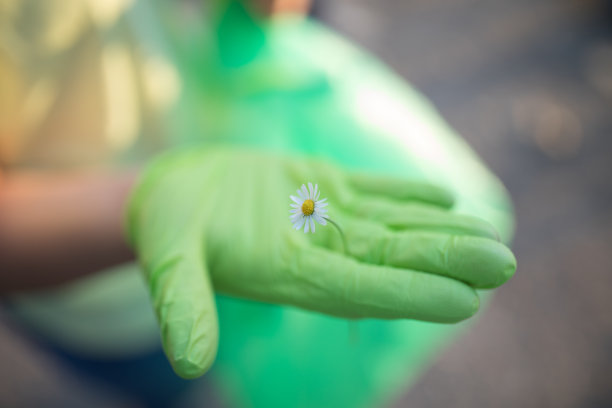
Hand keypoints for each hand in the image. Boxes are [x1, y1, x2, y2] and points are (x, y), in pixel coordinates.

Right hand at [127, 147, 515, 377]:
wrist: (173, 194)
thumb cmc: (167, 227)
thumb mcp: (168, 262)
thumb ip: (184, 304)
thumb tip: (191, 361)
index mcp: (288, 274)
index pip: (359, 292)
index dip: (409, 296)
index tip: (466, 303)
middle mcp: (318, 252)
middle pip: (391, 259)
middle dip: (446, 260)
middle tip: (503, 263)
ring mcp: (324, 219)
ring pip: (392, 226)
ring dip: (441, 229)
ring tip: (491, 234)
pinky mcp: (321, 187)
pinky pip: (372, 191)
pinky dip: (408, 192)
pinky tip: (445, 195)